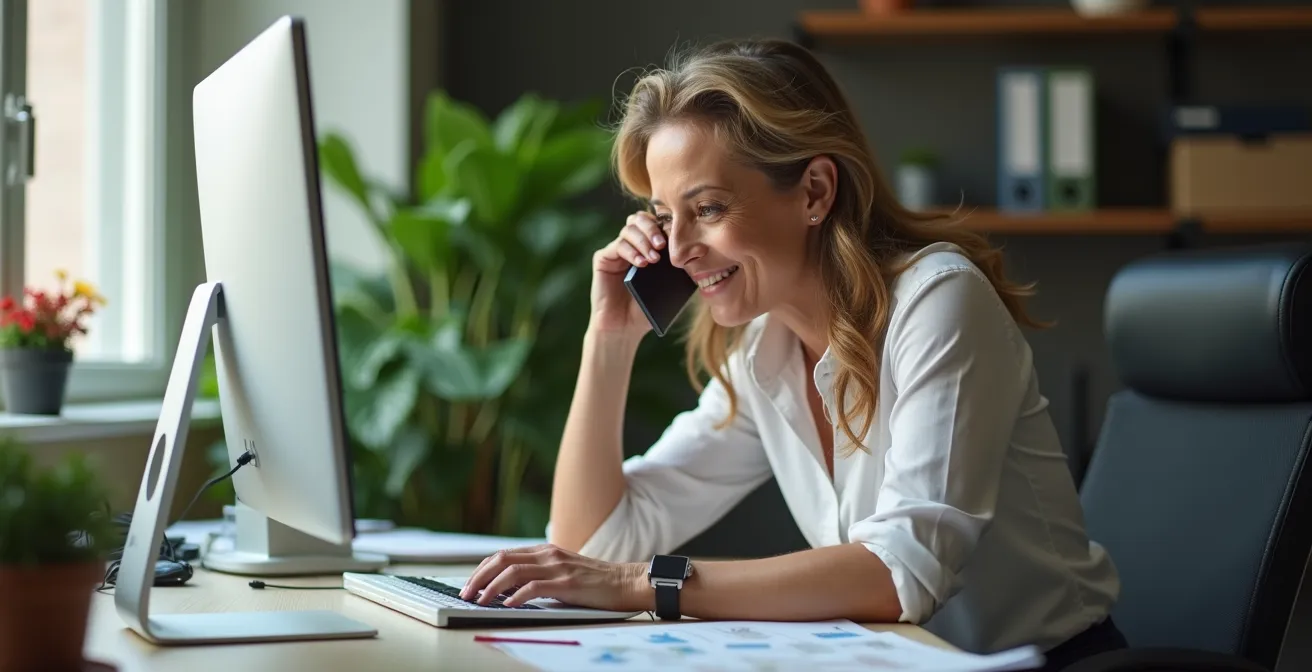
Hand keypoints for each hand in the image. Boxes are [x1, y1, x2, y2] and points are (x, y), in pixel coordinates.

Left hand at [459, 544, 651, 611]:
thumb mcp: (562, 572)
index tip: (469, 585)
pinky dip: (516, 596)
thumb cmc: (595, 582)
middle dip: (479, 577)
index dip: (481, 569)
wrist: (626, 583)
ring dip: (491, 587)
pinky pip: (534, 587)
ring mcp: (557, 568)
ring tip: (479, 600)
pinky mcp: (567, 584)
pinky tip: (506, 606)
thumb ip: (539, 574)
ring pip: (513, 572)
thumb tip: (507, 589)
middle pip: (502, 560)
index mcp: (545, 551)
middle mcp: (548, 555)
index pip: (503, 555)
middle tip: (465, 594)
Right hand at [590, 211, 666, 336]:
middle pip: (639, 219)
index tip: (677, 239)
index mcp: (647, 246)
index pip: (655, 224)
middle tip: (662, 244)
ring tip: (654, 259)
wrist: (624, 327)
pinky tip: (641, 264)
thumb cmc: (647, 308)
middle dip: (652, 228)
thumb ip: (678, 268)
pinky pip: (617, 246)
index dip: (665, 226)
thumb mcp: (668, 287)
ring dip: (643, 240)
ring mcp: (616, 251)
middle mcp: (630, 244)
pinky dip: (631, 251)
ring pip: (628, 229)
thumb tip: (698, 250)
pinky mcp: (603, 259)